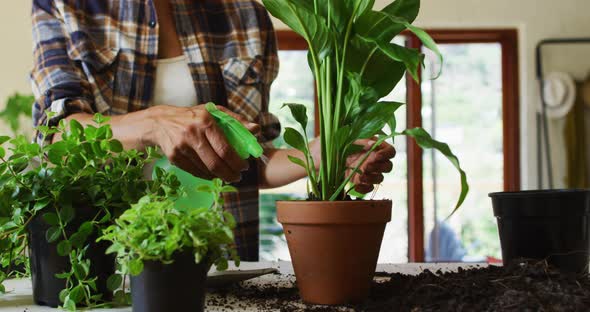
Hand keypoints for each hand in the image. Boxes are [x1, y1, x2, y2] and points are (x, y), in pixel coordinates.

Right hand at [144, 104, 259, 181]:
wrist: (161, 122)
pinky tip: (213, 173)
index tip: (245, 166)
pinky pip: (195, 172)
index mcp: (205, 122)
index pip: (224, 149)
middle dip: (230, 174)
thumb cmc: (194, 116)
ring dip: (220, 176)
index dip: (237, 162)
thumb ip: (237, 121)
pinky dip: (207, 175)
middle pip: (215, 163)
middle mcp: (192, 134)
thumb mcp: (214, 112)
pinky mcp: (174, 157)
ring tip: (227, 174)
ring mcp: (181, 147)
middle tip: (238, 176)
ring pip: (205, 170)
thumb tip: (257, 129)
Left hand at [347, 138, 394, 193]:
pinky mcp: (364, 182)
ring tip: (360, 176)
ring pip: (380, 178)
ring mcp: (372, 173)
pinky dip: (363, 189)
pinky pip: (369, 188)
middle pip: (388, 167)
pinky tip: (356, 186)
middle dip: (378, 167)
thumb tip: (372, 144)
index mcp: (378, 149)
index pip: (391, 152)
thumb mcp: (354, 140)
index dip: (387, 154)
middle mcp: (378, 162)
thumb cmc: (348, 145)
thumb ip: (364, 141)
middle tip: (367, 166)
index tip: (377, 155)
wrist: (337, 156)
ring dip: (371, 178)